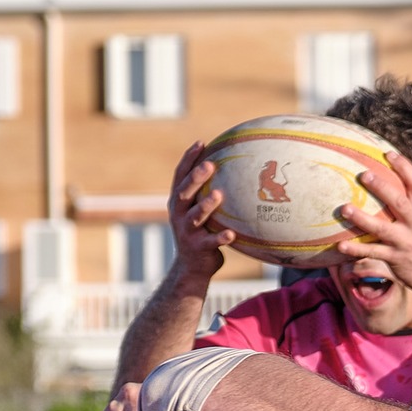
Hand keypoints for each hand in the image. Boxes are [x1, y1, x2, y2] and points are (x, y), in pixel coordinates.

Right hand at [167, 141, 232, 284]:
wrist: (191, 267)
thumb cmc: (201, 233)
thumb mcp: (199, 212)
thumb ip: (207, 193)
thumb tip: (233, 169)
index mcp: (178, 203)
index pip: (180, 176)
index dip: (188, 159)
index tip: (201, 143)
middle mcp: (178, 215)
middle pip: (184, 193)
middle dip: (195, 178)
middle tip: (210, 164)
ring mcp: (186, 232)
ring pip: (195, 216)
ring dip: (206, 205)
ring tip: (218, 194)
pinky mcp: (198, 248)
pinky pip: (211, 242)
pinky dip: (220, 237)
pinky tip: (231, 234)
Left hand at [333, 153, 411, 299]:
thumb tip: (402, 185)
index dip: (404, 167)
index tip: (388, 153)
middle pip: (399, 202)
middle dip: (381, 187)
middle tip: (364, 174)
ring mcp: (405, 242)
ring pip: (382, 228)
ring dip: (362, 218)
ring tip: (345, 208)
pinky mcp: (395, 259)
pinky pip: (372, 253)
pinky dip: (356, 250)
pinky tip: (340, 245)